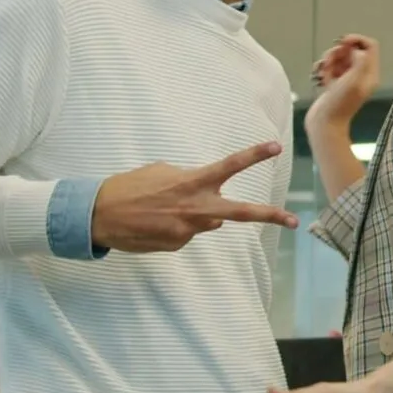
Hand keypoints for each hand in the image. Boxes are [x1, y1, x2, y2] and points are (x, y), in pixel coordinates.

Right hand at [90, 142, 299, 252]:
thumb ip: (189, 182)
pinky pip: (185, 233)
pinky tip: (152, 222)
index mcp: (191, 182)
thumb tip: (206, 200)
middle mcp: (195, 207)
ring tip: (159, 208)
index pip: (229, 166)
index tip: (275, 148)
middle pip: (240, 211)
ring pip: (205, 222)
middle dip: (269, 215)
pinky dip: (174, 227)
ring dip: (192, 215)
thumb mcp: (161, 173)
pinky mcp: (176, 245)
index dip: (254, 156)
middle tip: (294, 221)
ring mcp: (187, 230)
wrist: (98, 215)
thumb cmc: (128, 188)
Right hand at [307, 35, 380, 130]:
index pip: (370, 46)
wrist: (324, 123)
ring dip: (328, 60)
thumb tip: (355, 51)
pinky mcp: (334, 83)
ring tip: (322, 71)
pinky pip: (329, 67)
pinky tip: (319, 76)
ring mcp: (347, 79)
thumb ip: (360, 61)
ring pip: (339, 57)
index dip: (356, 40)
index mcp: (370, 74)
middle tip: (329, 61)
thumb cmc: (340, 103)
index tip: (342, 42)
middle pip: (352, 50)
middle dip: (338, 51)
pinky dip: (323, 68)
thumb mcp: (354, 80)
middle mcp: (361, 75)